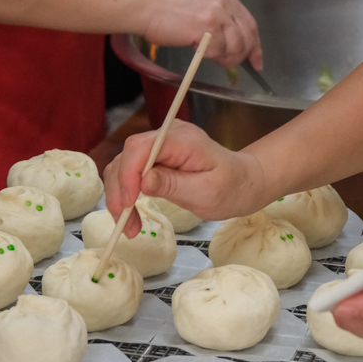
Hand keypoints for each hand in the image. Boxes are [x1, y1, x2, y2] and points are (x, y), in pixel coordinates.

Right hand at [103, 120, 270, 237]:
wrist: (242, 183)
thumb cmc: (230, 187)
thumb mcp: (206, 192)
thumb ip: (173, 185)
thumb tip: (143, 181)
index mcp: (184, 140)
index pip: (141, 147)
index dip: (128, 173)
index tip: (128, 203)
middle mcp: (168, 136)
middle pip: (128, 155)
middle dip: (120, 189)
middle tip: (125, 223)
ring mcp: (161, 145)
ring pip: (124, 164)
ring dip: (120, 195)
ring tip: (129, 225)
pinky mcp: (157, 158)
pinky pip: (132, 172)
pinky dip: (126, 194)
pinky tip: (131, 215)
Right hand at [144, 0, 262, 69]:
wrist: (144, 4)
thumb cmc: (164, 7)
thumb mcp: (201, 2)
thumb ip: (219, 17)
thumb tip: (231, 41)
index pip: (250, 22)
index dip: (255, 45)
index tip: (256, 60)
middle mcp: (226, 1)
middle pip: (247, 36)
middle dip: (242, 56)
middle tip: (230, 65)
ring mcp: (217, 13)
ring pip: (235, 46)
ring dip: (225, 57)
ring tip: (209, 55)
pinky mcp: (207, 27)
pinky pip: (219, 51)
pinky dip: (210, 56)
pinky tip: (198, 49)